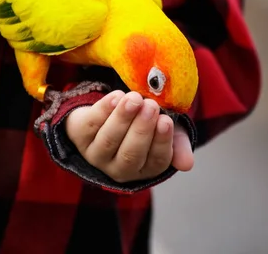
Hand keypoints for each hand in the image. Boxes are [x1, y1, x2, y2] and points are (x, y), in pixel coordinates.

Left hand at [65, 90, 193, 182]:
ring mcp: (97, 155)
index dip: (161, 141)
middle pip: (131, 153)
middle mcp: (119, 168)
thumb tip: (187, 164)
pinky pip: (91, 124)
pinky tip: (116, 97)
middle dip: (141, 129)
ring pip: (109, 139)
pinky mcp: (80, 136)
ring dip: (122, 118)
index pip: (156, 161)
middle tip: (151, 106)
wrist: (109, 114)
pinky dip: (104, 110)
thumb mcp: (163, 132)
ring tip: (134, 98)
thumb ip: (178, 144)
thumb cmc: (142, 125)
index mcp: (144, 170)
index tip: (166, 120)